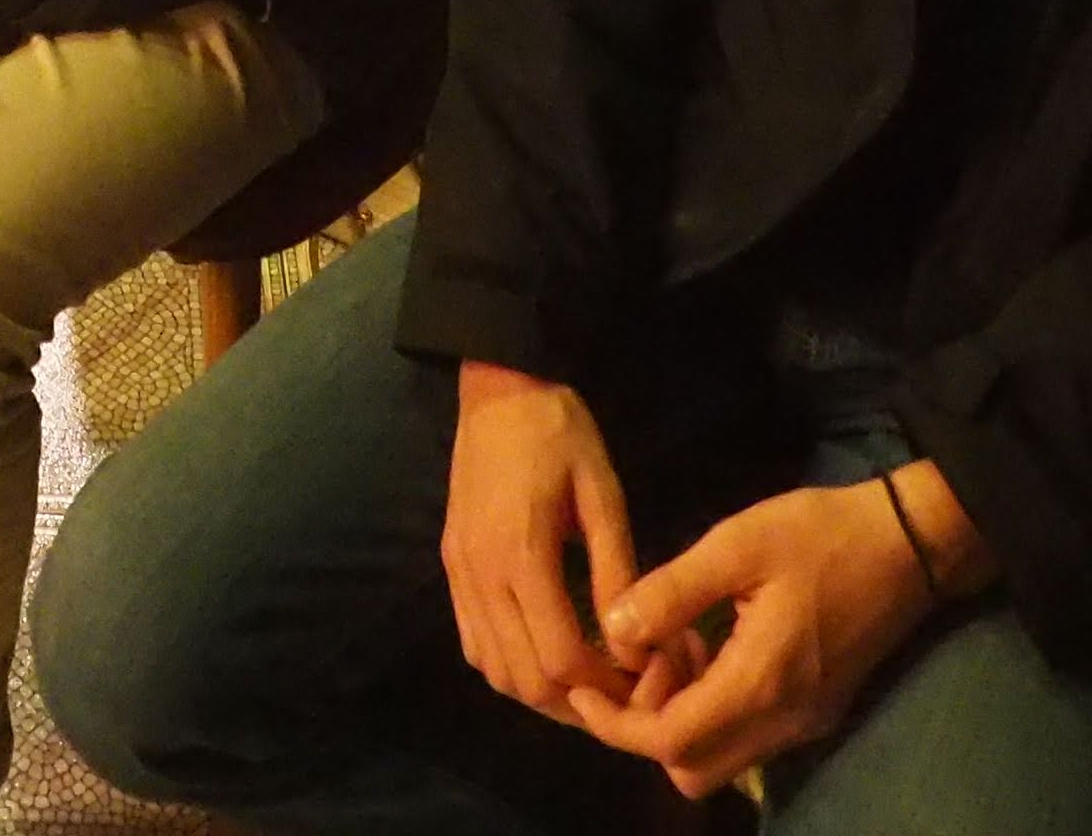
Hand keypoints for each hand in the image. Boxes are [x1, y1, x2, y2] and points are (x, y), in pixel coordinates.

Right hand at [443, 367, 640, 719]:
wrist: (498, 389)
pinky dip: (508, 665)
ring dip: (540, 690)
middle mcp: (481, 574)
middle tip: (618, 693)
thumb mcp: (603, 494)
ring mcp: (459, 574)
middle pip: (523, 677)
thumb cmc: (560, 433)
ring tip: (586, 681)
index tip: (639, 679)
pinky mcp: (451, 568)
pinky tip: (542, 653)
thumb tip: (633, 644)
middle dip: (575, 701)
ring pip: (493, 670)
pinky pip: (473, 643)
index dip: (603, 683)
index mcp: (522, 553)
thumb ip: (616, 571)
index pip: (559, 656)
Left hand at [568, 473, 968, 790]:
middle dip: (644, 729)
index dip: (616, 725)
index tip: (584, 689)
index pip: (670, 741)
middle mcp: (783, 721)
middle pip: (691, 768)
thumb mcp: (738, 543)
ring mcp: (804, 723)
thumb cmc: (824, 534)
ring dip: (679, 721)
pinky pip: (746, 739)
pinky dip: (711, 712)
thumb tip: (614, 631)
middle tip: (636, 661)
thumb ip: (671, 591)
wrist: (912, 543)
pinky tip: (708, 649)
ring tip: (674, 646)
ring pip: (719, 760)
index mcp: (760, 682)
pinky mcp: (814, 711)